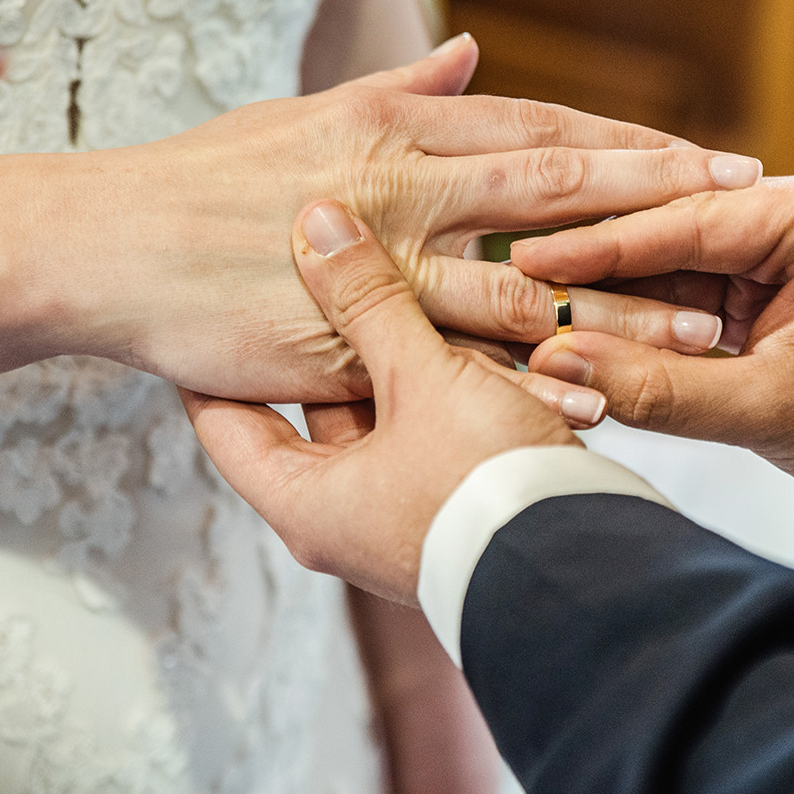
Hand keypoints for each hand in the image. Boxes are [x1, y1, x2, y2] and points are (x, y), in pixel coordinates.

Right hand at [45, 35, 761, 402]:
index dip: (627, 143)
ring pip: (522, 290)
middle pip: (553, 194)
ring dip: (619, 311)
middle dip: (656, 203)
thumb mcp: (303, 111)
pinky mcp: (348, 344)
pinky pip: (455, 370)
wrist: (112, 244)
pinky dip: (530, 386)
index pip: (536, 130)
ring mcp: (378, 269)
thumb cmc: (204, 175)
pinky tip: (598, 404)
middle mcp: (400, 189)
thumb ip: (398, 86)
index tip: (705, 154)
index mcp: (394, 130)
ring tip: (706, 331)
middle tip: (746, 210)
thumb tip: (468, 52)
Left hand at [183, 200, 587, 602]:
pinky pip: (429, 432)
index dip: (213, 361)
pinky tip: (456, 333)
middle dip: (319, 347)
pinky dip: (436, 387)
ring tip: (387, 288)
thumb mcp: (422, 378)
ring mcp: (401, 516)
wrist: (586, 568)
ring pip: (379, 417)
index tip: (207, 307)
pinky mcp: (455, 506)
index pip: (226, 422)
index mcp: (306, 504)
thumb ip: (371, 300)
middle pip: (309, 413)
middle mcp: (345, 519)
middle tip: (302, 279)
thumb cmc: (487, 486)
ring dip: (390, 362)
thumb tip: (320, 226)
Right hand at [514, 167, 793, 504]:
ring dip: (604, 300)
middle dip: (592, 272)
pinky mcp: (758, 283)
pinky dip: (631, 323)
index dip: (600, 246)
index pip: (689, 222)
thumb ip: (662, 389)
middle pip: (667, 237)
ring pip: (664, 267)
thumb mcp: (773, 412)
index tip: (528, 260)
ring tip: (528, 315)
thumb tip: (557, 359)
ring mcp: (776, 246)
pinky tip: (574, 335)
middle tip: (509, 284)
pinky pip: (678, 295)